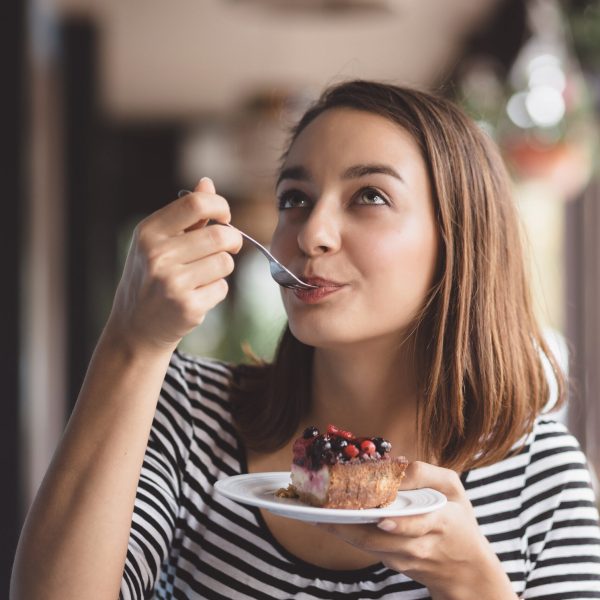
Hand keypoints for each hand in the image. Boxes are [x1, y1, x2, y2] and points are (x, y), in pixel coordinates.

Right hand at [106, 177, 242, 353]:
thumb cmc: (150, 278)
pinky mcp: (187, 307)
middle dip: (233, 240)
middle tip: (228, 247)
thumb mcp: (156, 242)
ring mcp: (171, 282)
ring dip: (222, 268)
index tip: (224, 217)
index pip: (196, 204)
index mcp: (149, 232)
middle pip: (221, 235)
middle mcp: (157, 255)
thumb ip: (184, 214)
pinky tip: (197, 296)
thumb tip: (206, 182)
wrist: (135, 328)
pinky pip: (222, 288)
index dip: (220, 206)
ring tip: (203, 275)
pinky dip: (216, 291)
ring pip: (225, 262)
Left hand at [318, 461, 516, 599]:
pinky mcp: (394, 564)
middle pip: (381, 540)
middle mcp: (419, 545)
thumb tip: (393, 466)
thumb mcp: (453, 490)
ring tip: (319, 515)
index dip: (400, 525)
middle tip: (326, 511)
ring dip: (343, 531)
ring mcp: (405, 559)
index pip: (417, 526)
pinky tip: (329, 521)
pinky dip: (348, 535)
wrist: (466, 570)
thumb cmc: (459, 521)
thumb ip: (425, 474)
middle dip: (352, 526)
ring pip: (369, 546)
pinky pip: (368, 549)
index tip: (380, 518)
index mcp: (439, 522)